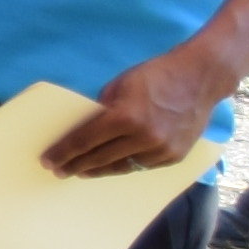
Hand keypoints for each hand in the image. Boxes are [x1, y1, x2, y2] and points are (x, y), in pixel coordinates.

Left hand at [45, 45, 239, 179]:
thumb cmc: (155, 76)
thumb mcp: (118, 86)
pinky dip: (125, 166)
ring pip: (122, 167)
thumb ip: (102, 110)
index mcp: (124, 117)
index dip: (63, 153)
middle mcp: (144, 137)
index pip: (84, 141)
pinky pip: (143, 166)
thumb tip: (86, 130)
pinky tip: (112, 166)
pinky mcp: (175, 155)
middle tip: (59, 171)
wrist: (200, 77)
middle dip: (76, 166)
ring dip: (100, 170)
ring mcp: (162, 149)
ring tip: (83, 172)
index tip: (48, 161)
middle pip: (100, 158)